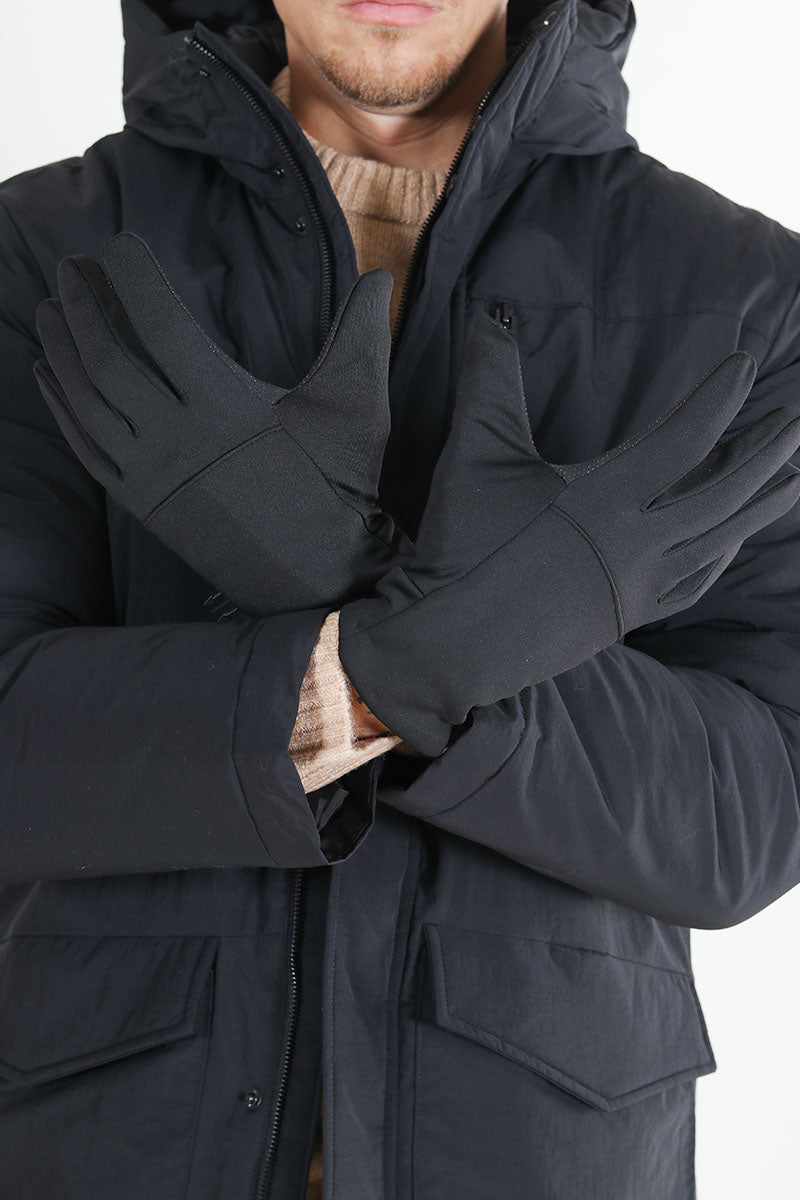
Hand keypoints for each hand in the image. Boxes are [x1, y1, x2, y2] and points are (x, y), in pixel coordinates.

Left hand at [33, 232, 409, 615]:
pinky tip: (50, 375)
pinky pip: (87, 450)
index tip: (118, 244)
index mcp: (225, 409)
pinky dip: (63, 408)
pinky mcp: (144, 505)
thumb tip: (381, 275)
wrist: (319, 575)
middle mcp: (177, 442)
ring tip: (50, 308)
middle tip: (70, 266)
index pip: (159, 327)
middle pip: (108, 361)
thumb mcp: (356, 408)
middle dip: (83, 306)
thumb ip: (360, 336)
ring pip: (88, 404)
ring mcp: (153, 477)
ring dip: (61, 351)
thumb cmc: (340, 488)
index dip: (132, 279)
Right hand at [338, 311, 799, 754]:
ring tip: (793, 472)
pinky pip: (698, 579)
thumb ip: (489, 379)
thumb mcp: (471, 456)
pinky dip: (724, 548)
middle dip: (769, 451)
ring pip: (722, 539)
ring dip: (762, 501)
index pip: (684, 440)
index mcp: (604, 502)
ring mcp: (640, 588)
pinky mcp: (628, 616)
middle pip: (724, 493)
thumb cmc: (458, 548)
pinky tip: (732, 536)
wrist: (450, 646)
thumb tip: (490, 310)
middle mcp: (638, 547)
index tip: (742, 364)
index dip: (717, 397)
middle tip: (797, 417)